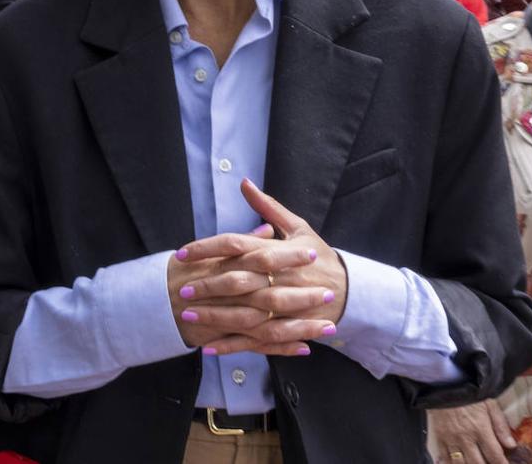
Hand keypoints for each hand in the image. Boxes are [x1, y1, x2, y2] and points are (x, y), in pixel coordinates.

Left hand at [173, 180, 348, 354]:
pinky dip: (232, 345)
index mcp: (276, 251)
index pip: (235, 244)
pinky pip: (255, 341)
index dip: (207, 248)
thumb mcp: (298, 227)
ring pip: (244, 314)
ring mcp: (282, 307)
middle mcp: (277, 278)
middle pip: (237, 280)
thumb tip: (244, 182)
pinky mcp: (285, 329)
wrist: (350, 290)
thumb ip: (268, 206)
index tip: (182, 252)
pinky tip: (208, 348)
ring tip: (188, 316)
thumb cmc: (319, 256)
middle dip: (207, 285)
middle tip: (182, 288)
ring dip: (214, 317)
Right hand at [429, 400, 517, 463]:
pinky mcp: (439, 437)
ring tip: (476, 463)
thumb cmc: (467, 393)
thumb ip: (500, 425)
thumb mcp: (489, 404)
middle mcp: (466, 438)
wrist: (442, 383)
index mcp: (481, 429)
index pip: (495, 456)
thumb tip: (511, 445)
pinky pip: (445, 458)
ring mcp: (451, 439)